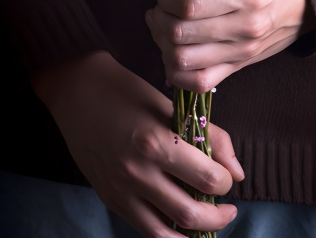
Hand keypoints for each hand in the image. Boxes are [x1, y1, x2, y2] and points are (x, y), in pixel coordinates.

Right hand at [31, 51, 243, 237]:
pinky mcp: (109, 198)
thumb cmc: (127, 91)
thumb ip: (210, 136)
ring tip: (209, 223)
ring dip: (194, 233)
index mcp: (157, 141)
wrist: (77, 91)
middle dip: (218, 216)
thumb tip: (238, 173)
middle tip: (228, 209)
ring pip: (166, 233)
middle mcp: (137, 172)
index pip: (207, 179)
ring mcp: (120, 190)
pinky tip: (180, 224)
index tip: (228, 176)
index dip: (226, 182)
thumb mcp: (171, 105)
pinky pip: (144, 228)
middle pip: (190, 213)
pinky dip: (167, 233)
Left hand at [145, 0, 315, 92]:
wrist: (305, 1)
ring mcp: (242, 51)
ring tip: (163, 25)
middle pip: (180, 33)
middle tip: (160, 5)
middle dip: (159, 16)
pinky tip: (173, 51)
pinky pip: (198, 83)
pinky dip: (176, 71)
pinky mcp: (239, 67)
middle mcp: (245, 27)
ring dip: (162, 42)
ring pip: (182, 60)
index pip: (188, 4)